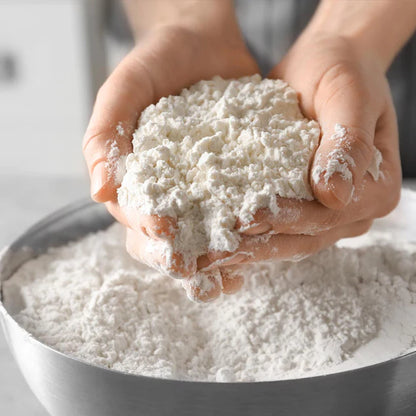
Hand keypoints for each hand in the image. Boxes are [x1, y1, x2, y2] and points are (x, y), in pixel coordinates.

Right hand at [83, 20, 257, 299]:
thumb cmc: (154, 62)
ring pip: (206, 237)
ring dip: (219, 261)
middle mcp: (169, 193)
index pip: (136, 220)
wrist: (200, 41)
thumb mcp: (123, 89)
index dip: (148, 232)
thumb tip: (100, 191)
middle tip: (202, 270)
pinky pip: (241, 212)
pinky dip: (250, 232)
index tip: (165, 232)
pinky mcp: (235, 181)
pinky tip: (263, 243)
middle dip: (184, 260)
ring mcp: (203, 190)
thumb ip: (105, 135)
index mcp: (137, 182)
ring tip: (238, 274)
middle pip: (169, 242)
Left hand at [199, 31, 401, 271]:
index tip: (247, 220)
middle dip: (258, 247)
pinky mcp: (303, 205)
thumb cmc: (342, 70)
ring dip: (248, 250)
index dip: (287, 220)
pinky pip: (276, 227)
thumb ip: (348, 143)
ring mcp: (327, 212)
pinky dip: (248, 236)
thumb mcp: (349, 95)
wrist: (327, 63)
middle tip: (214, 255)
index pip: (327, 215)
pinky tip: (217, 239)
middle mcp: (353, 209)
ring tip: (208, 256)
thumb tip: (335, 195)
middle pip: (304, 237)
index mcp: (375, 189)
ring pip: (287, 240)